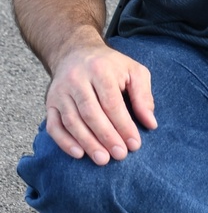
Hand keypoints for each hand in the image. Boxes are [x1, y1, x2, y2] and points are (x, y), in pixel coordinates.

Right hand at [44, 40, 155, 164]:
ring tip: (103, 159)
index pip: (112, 102)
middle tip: (120, 155)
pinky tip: (79, 154)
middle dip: (107, 136)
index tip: (134, 144)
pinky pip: (54, 126)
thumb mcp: (134, 71)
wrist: (76, 53)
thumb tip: (151, 123)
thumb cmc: (111, 66)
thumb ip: (143, 96)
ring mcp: (60, 92)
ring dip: (87, 142)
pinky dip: (65, 142)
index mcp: (100, 70)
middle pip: (91, 113)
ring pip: (72, 121)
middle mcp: (76, 80)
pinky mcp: (50, 103)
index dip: (124, 125)